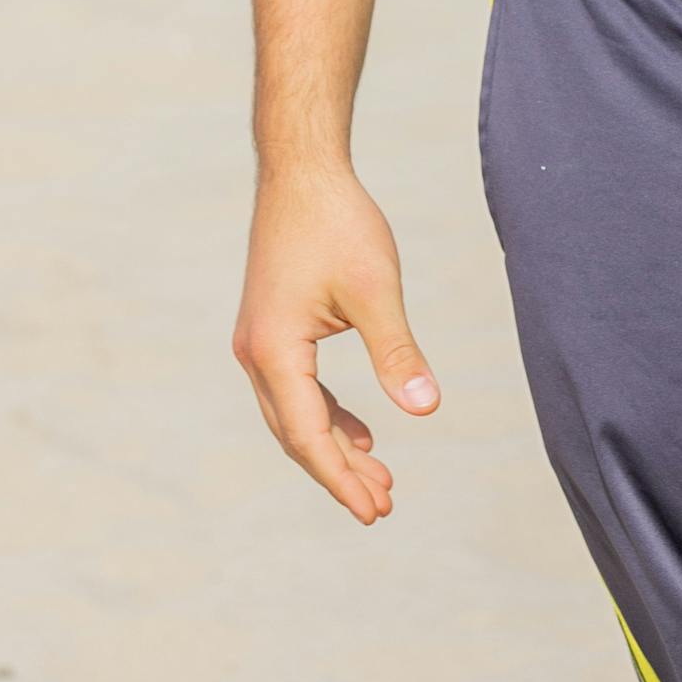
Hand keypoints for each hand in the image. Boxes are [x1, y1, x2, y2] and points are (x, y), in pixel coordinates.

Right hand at [232, 164, 436, 524]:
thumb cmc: (337, 223)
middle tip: (383, 506)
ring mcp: (258, 341)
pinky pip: (296, 389)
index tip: (374, 511)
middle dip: (339, 472)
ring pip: (294, 414)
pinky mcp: (271, 327)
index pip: (308, 435)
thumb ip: (397, 352)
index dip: (342, 478)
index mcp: (274, 351)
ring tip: (379, 477)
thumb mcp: (375, 289)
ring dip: (334, 445)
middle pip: (296, 434)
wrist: (301, 170)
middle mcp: (255, 353)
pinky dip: (326, 414)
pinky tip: (360, 430)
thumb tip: (426, 408)